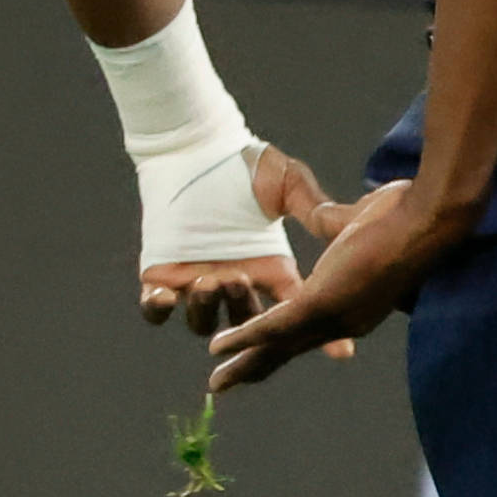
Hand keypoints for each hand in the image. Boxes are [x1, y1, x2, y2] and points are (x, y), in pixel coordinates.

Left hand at [140, 144, 363, 336]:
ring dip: (207, 310)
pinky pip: (154, 309)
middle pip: (246, 326)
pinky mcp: (160, 273)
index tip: (342, 351)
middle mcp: (236, 282)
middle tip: (240, 279)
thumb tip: (336, 230)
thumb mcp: (288, 183)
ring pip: (202, 323)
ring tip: (210, 279)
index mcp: (270, 268)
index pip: (295, 311)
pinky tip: (168, 296)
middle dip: (246, 314)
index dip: (318, 334)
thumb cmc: (246, 161)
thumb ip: (310, 207)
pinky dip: (158, 310)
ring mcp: (197, 280)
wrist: (199, 146)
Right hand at [207, 177, 462, 391]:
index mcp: (353, 304)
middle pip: (290, 348)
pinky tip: (220, 349)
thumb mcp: (358, 222)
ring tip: (217, 383)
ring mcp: (335, 313)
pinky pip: (275, 325)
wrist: (430, 213)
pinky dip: (246, 337)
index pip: (309, 330)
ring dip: (245, 363)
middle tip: (225, 385)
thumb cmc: (406, 212)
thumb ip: (335, 223)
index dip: (281, 343)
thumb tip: (323, 215)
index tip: (261, 354)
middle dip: (256, 366)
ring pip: (278, 345)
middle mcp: (345, 319)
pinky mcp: (325, 301)